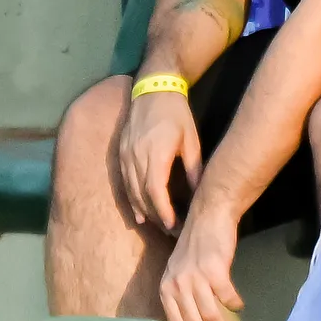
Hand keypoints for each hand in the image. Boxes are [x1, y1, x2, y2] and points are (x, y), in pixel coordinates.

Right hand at [112, 87, 201, 233]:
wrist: (153, 88)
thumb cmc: (177, 114)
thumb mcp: (192, 141)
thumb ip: (194, 169)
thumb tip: (200, 196)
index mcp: (156, 152)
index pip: (156, 191)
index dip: (163, 212)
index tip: (173, 227)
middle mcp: (136, 154)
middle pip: (142, 194)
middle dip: (155, 216)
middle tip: (170, 232)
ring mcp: (125, 152)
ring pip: (130, 189)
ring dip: (142, 210)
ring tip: (155, 226)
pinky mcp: (120, 151)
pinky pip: (124, 180)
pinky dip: (130, 198)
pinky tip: (138, 212)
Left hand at [156, 201, 245, 320]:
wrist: (208, 218)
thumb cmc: (195, 246)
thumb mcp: (179, 273)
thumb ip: (182, 295)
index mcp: (166, 288)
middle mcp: (177, 285)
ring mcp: (195, 279)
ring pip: (210, 317)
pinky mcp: (214, 272)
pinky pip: (228, 299)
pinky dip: (235, 305)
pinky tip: (239, 305)